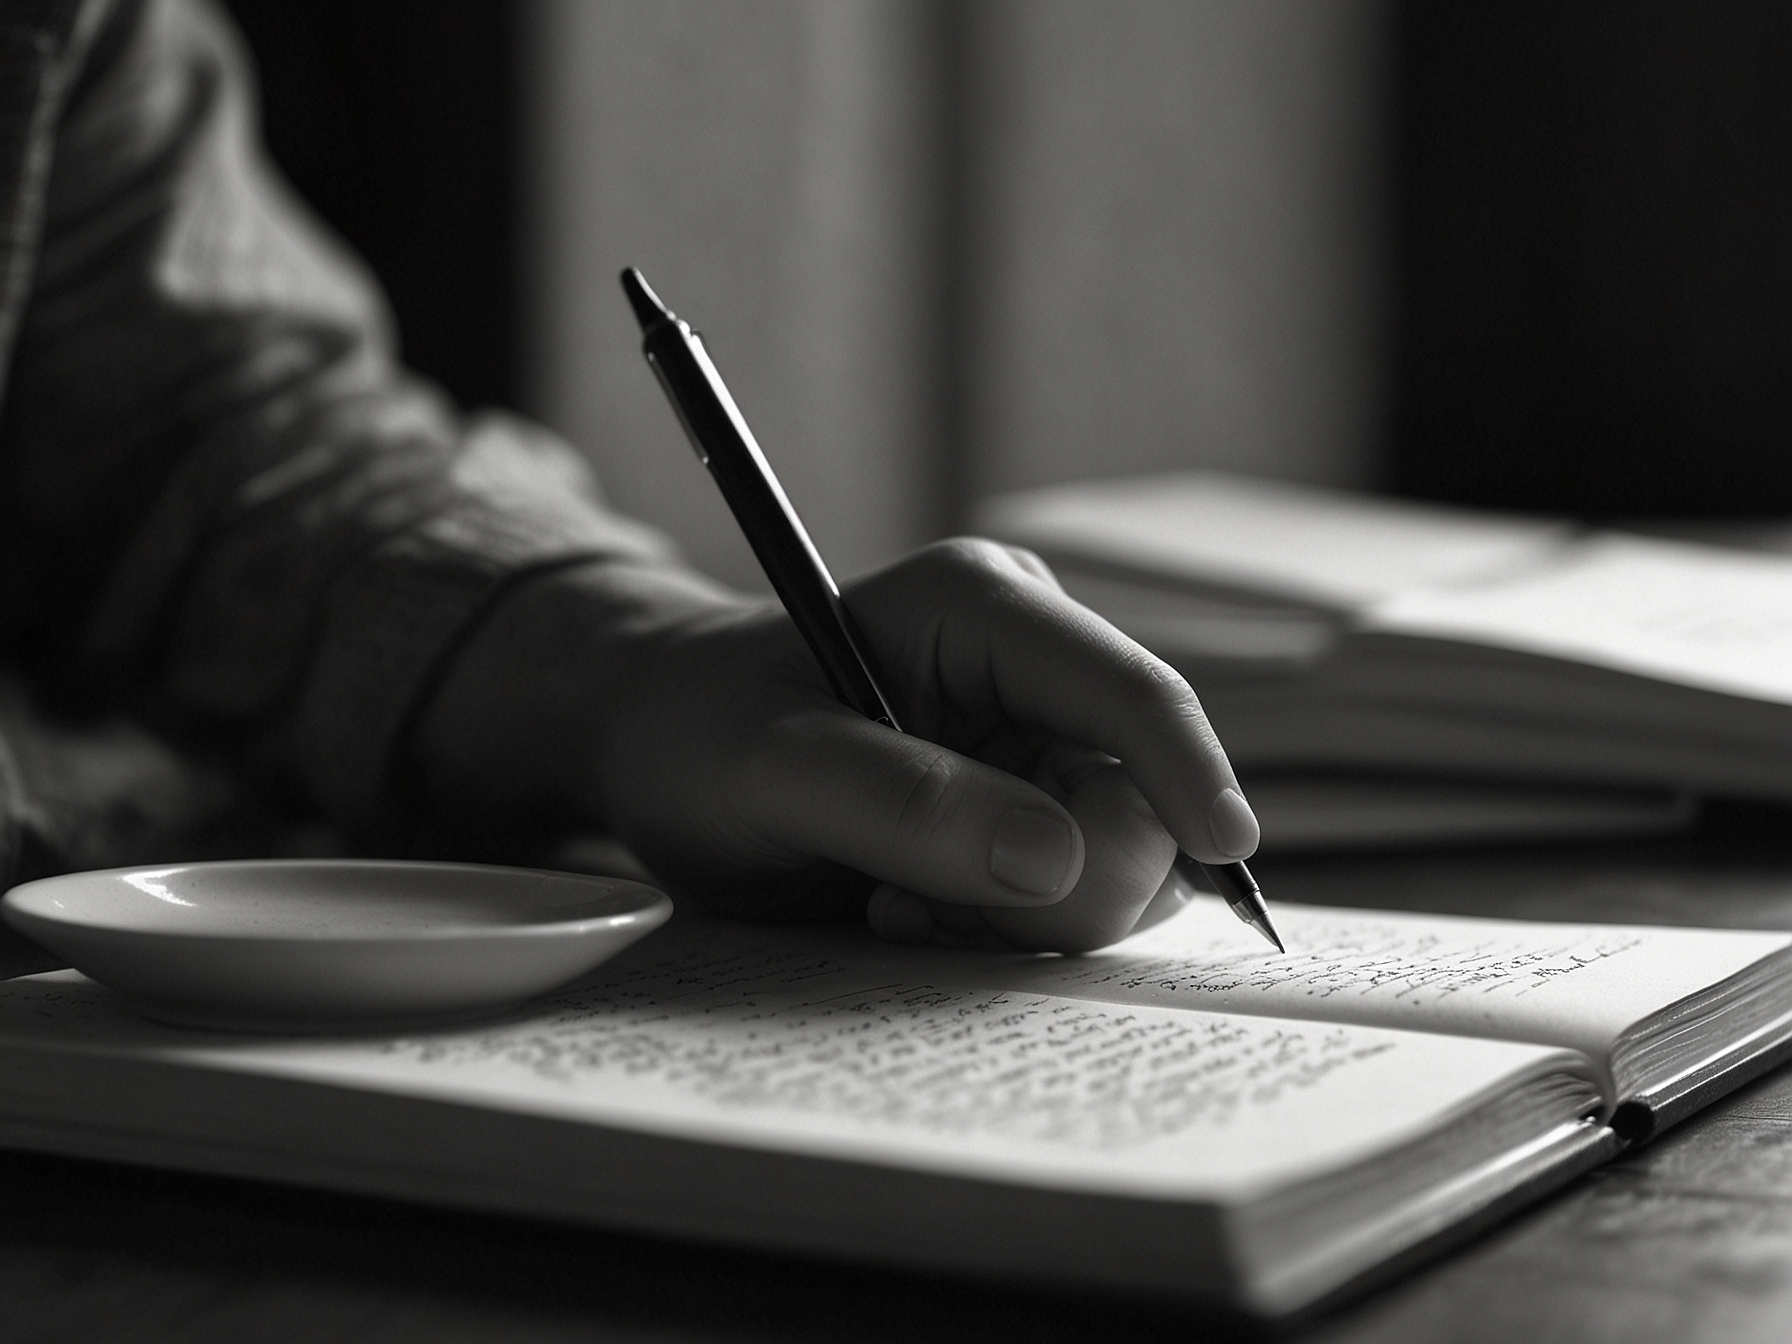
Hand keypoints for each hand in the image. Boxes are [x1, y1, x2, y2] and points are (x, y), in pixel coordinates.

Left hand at [415, 539, 1258, 952]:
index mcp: (982, 606)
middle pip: (1136, 799)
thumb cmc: (697, 732)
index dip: (1188, 775)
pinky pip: (1069, 895)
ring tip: (893, 906)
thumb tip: (1053, 856)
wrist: (662, 751)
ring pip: (1114, 862)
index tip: (1227, 857)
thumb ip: (898, 804)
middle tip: (916, 914)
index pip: (1127, 692)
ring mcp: (1036, 743)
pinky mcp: (1027, 808)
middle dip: (1056, 882)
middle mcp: (1032, 669)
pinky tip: (908, 913)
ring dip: (1016, 916)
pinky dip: (1001, 930)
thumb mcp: (765, 767)